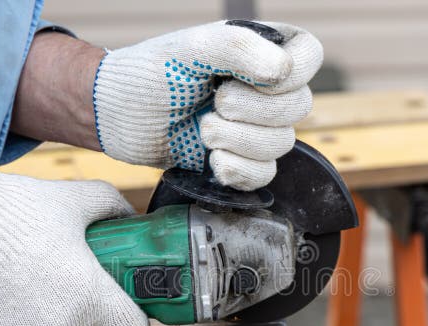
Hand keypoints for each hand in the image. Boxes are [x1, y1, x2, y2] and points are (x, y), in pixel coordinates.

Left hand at [93, 21, 322, 189]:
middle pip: (299, 107)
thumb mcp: (191, 48)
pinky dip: (238, 170)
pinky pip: (265, 175)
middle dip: (252, 111)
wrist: (117, 115)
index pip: (309, 56)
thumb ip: (239, 48)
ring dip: (238, 141)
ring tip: (203, 130)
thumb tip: (283, 72)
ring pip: (283, 144)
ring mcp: (254, 126)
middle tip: (214, 103)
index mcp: (262, 50)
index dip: (289, 74)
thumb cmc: (150, 73)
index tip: (245, 78)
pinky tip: (211, 160)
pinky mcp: (240, 160)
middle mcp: (265, 88)